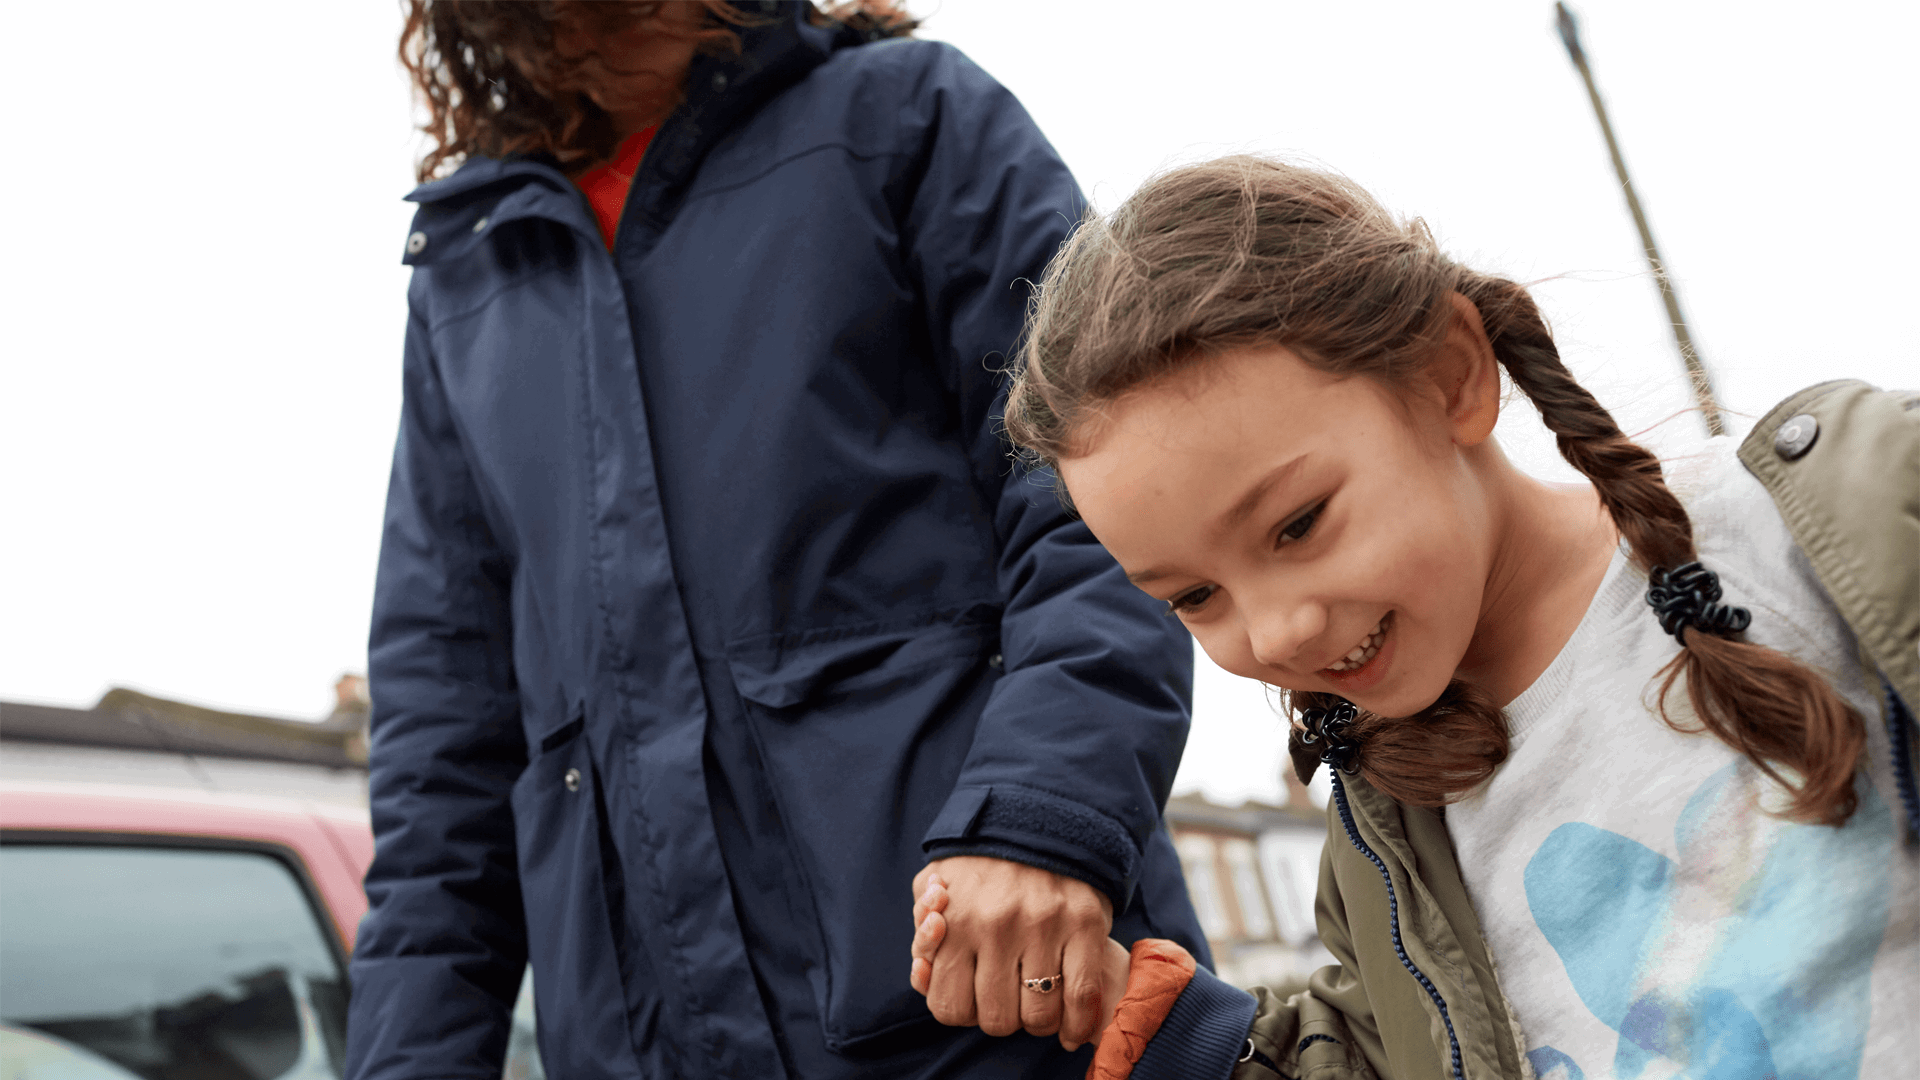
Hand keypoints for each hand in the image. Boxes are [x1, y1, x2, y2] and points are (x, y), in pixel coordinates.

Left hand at [905, 857, 1114, 1048]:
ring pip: (1038, 1016)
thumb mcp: (935, 883)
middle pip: (996, 1019)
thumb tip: (923, 972)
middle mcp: (996, 926)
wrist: (1039, 816)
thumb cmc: (982, 862)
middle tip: (1008, 996)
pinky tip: (1070, 1027)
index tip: (976, 999)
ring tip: (1038, 1001)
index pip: (950, 1009)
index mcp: (954, 921)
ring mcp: (1043, 927)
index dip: (965, 1012)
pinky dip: (1076, 1024)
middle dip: (1001, 1016)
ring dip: (1038, 1020)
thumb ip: (923, 933)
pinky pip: (1081, 998)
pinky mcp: (1084, 925)